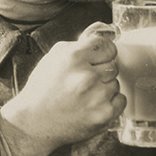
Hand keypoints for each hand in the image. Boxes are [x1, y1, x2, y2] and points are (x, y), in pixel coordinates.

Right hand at [0, 22, 125, 155]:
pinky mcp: (105, 114)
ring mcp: (98, 96)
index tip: (96, 59)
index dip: (102, 53)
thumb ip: (79, 45)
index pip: (107, 45)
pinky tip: (92, 105)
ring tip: (84, 96)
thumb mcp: (53, 58)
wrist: (34, 123)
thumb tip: (103, 32)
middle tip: (84, 82)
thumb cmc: (43, 90)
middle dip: (101, 71)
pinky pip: (121, 100)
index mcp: (73, 57)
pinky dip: (111, 103)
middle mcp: (87, 75)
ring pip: (116, 83)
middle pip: (113, 65)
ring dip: (104, 88)